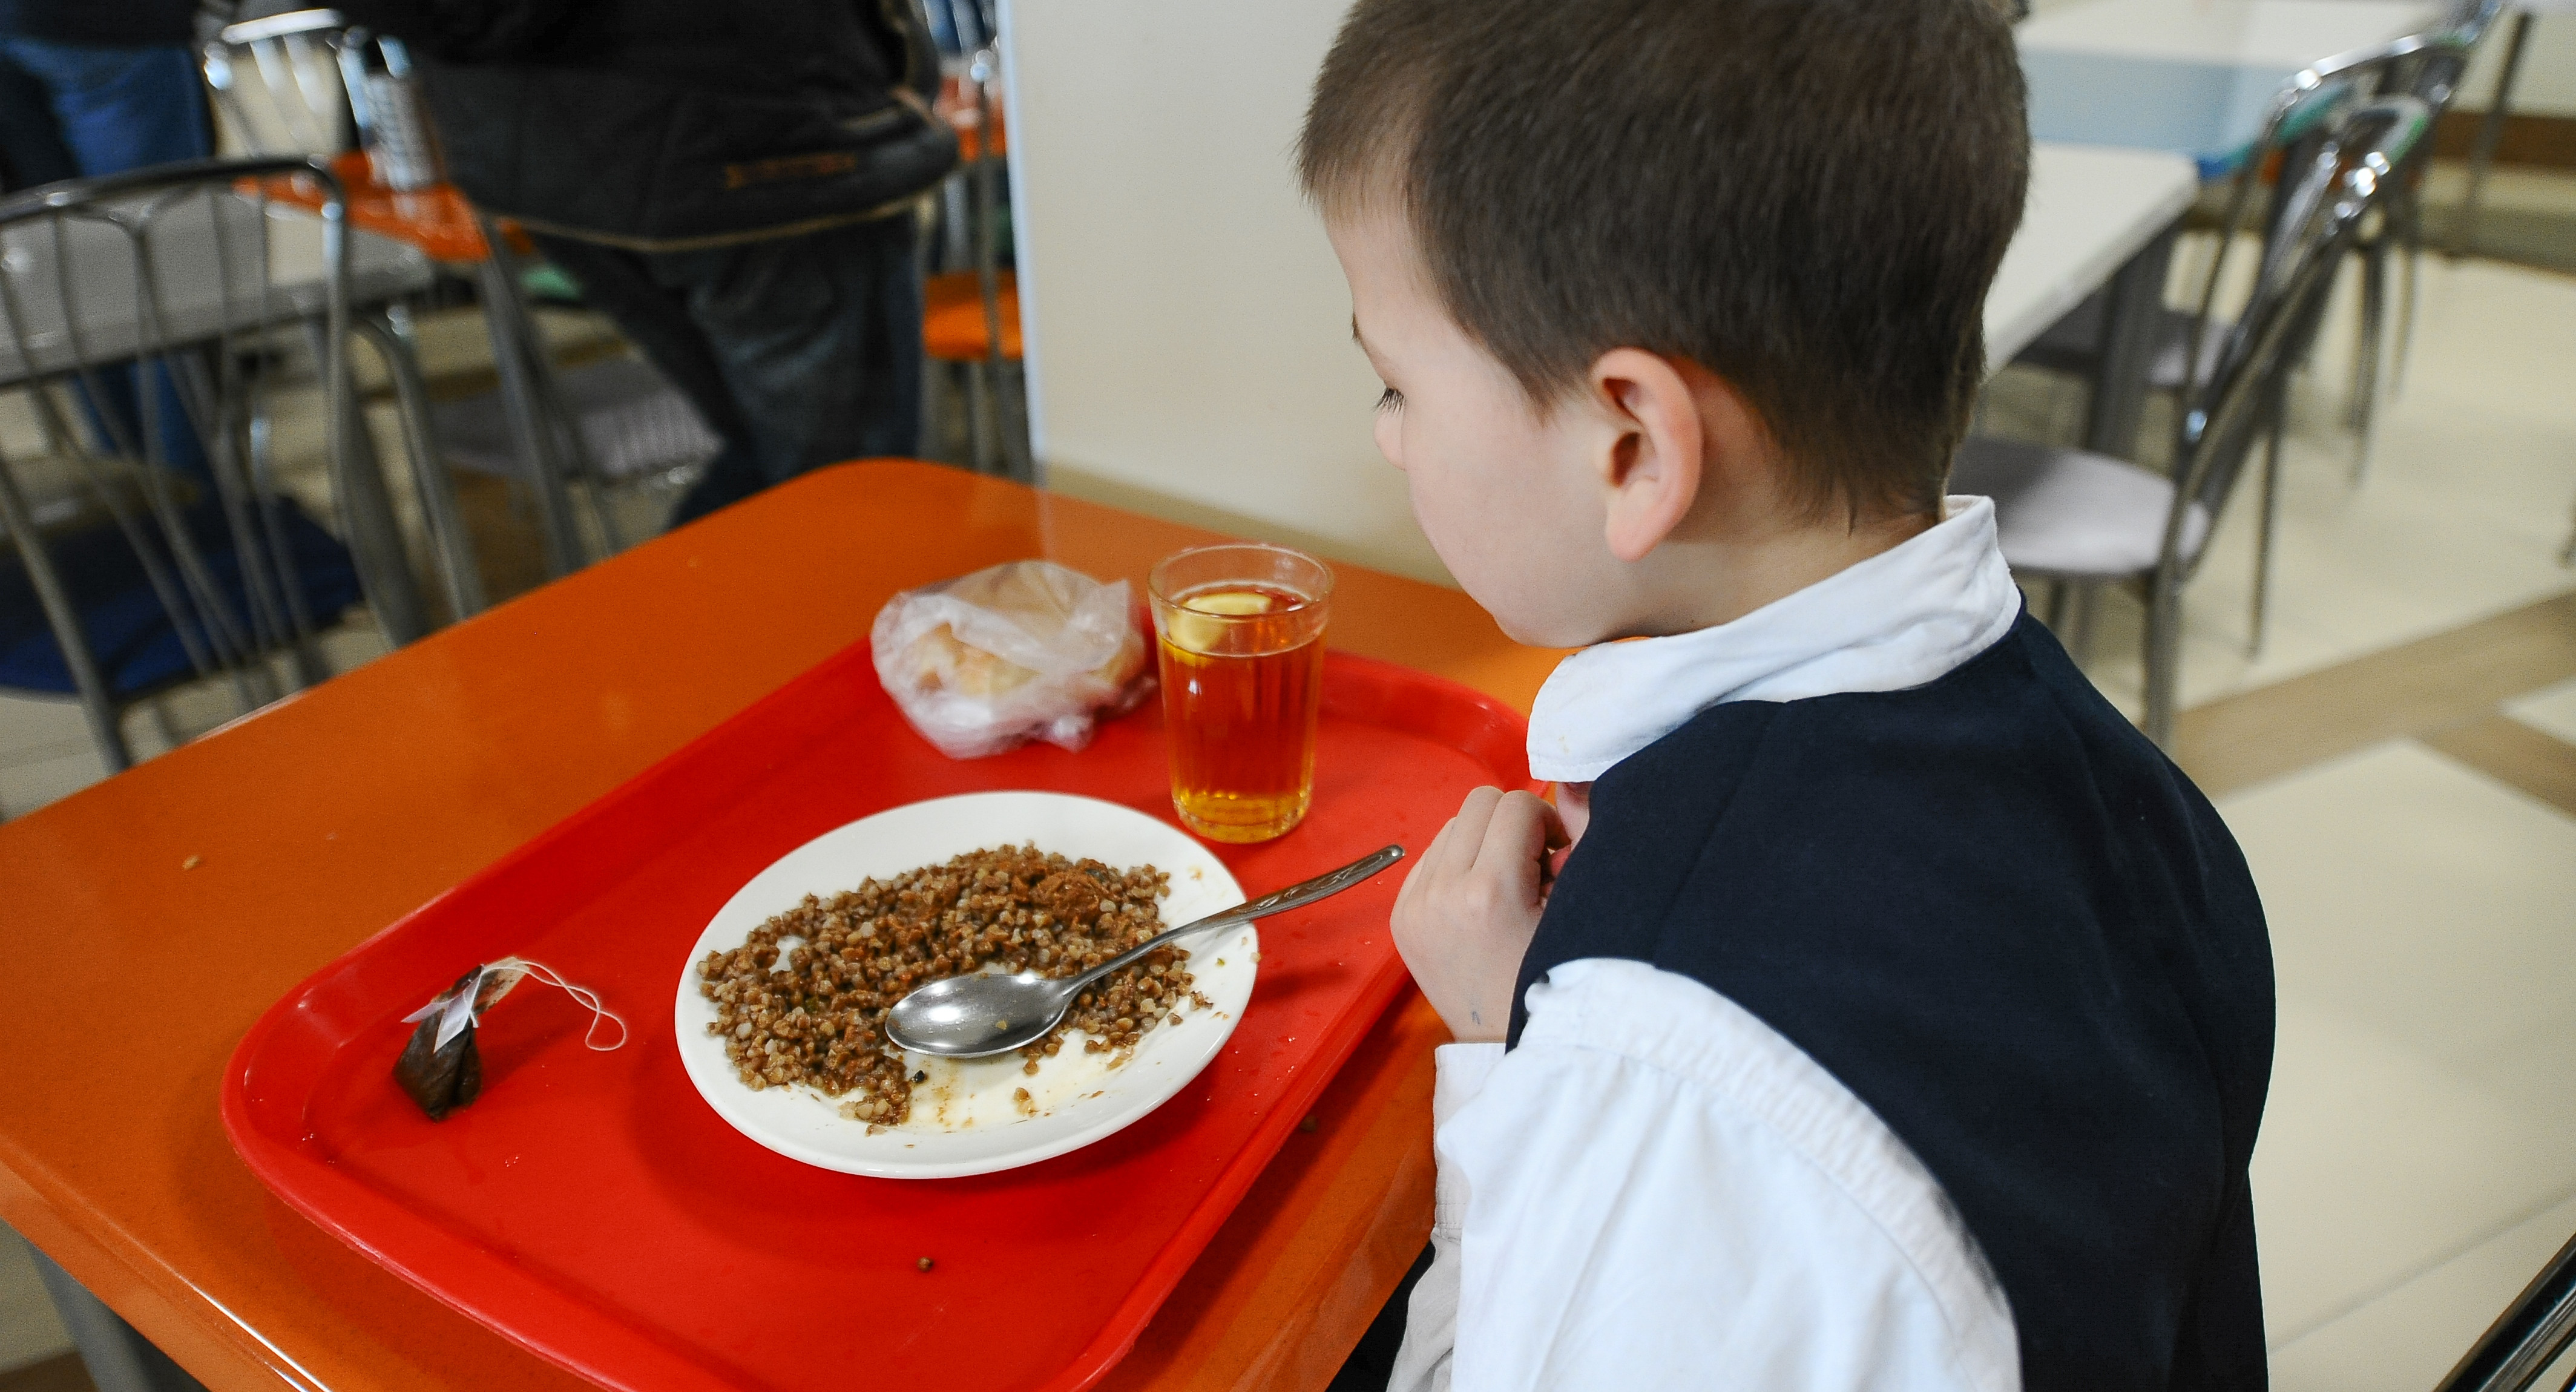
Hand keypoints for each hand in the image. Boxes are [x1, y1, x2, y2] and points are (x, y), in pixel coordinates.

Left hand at [1392, 788, 1568, 1042]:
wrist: (1501, 1041)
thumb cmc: (1548, 982)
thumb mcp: (1572, 915)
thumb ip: (1574, 852)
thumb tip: (1562, 811)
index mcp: (1489, 890)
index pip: (1517, 804)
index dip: (1546, 820)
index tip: (1555, 854)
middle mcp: (1442, 890)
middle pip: (1478, 803)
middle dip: (1513, 823)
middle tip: (1532, 863)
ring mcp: (1414, 903)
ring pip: (1451, 825)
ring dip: (1482, 841)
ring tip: (1505, 884)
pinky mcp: (1400, 916)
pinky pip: (1429, 857)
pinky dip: (1456, 864)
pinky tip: (1477, 900)